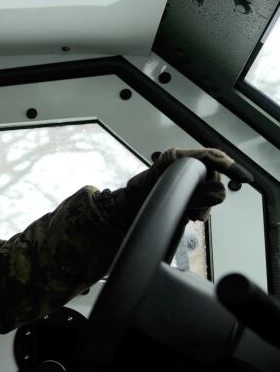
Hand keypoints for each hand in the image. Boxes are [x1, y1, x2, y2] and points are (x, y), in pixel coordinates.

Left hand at [125, 148, 252, 220]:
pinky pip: (203, 196)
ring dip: (203, 204)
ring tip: (190, 214)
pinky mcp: (185, 187)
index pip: (210, 157)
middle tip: (198, 213)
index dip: (229, 166)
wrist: (129, 207)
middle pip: (212, 175)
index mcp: (175, 157)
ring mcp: (184, 174)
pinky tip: (189, 214)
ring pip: (209, 188)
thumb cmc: (139, 196)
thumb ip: (195, 194)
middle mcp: (182, 163)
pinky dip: (199, 207)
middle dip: (210, 195)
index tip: (243, 176)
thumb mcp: (166, 195)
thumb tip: (219, 193)